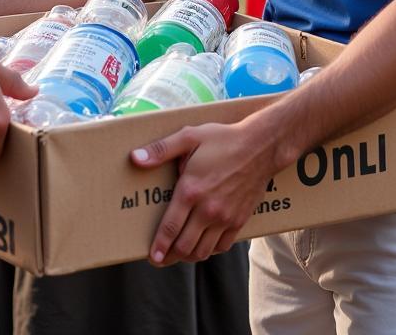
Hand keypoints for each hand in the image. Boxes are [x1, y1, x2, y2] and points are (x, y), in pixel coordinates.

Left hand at [131, 118, 274, 264]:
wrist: (260, 147)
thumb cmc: (222, 139)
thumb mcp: (188, 137)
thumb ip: (160, 149)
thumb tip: (135, 158)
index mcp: (191, 190)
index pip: (170, 227)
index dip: (159, 246)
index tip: (152, 256)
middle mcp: (208, 209)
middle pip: (185, 246)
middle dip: (170, 256)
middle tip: (160, 258)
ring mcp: (225, 218)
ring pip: (203, 251)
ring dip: (189, 256)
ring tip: (178, 254)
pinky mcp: (239, 220)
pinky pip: (222, 246)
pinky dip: (210, 250)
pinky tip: (202, 245)